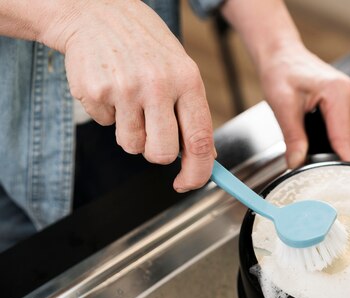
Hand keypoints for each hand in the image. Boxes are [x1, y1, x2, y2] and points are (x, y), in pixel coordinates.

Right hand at [49, 0, 215, 191]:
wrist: (97, 12)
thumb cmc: (145, 45)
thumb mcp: (181, 71)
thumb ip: (193, 113)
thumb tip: (207, 155)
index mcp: (188, 81)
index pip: (200, 141)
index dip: (197, 172)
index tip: (188, 183)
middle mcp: (159, 86)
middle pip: (161, 153)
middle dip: (156, 153)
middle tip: (151, 134)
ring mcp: (125, 89)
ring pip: (131, 145)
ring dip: (130, 133)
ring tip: (129, 101)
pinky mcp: (96, 92)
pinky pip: (105, 126)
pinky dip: (108, 115)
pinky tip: (111, 89)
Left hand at [258, 45, 349, 167]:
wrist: (282, 54)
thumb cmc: (281, 71)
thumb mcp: (282, 105)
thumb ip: (293, 136)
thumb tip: (297, 163)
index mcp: (338, 92)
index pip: (344, 139)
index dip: (339, 162)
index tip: (333, 181)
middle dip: (335, 156)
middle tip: (314, 167)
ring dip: (336, 146)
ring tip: (315, 150)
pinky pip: (349, 128)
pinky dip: (336, 137)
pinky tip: (321, 138)